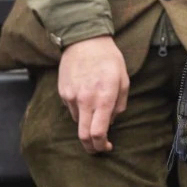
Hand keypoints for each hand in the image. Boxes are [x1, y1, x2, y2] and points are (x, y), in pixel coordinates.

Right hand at [56, 35, 128, 153]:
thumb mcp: (123, 80)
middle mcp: (85, 100)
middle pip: (83, 135)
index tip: (107, 146)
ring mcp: (71, 97)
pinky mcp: (63, 92)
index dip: (102, 145)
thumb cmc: (108, 58)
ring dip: (87, 123)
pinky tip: (86, 96)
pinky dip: (80, 110)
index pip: (98, 132)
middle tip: (98, 147)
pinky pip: (72, 109)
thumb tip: (111, 121)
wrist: (84, 40)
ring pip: (78, 122)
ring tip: (95, 108)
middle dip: (91, 146)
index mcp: (103, 97)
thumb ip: (119, 105)